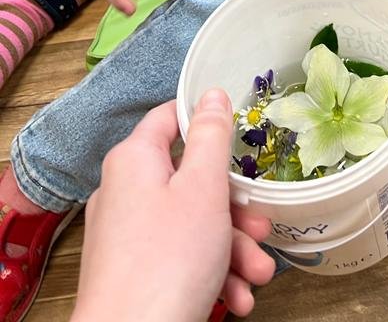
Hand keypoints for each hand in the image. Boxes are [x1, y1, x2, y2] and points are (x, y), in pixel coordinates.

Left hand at [71, 91, 274, 321]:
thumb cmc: (167, 264)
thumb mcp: (204, 188)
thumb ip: (212, 136)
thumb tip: (212, 94)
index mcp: (135, 159)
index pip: (170, 117)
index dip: (206, 119)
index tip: (240, 132)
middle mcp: (124, 191)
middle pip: (190, 180)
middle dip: (234, 209)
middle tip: (261, 228)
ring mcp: (125, 234)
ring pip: (190, 224)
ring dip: (231, 248)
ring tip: (256, 275)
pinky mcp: (131, 270)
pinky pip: (177, 256)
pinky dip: (210, 271)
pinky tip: (236, 296)